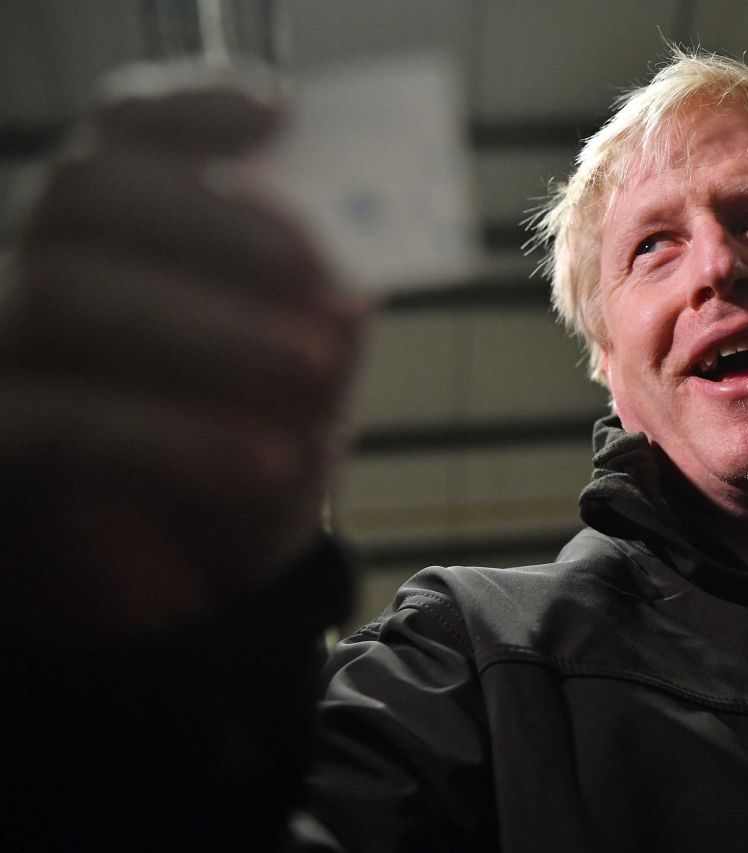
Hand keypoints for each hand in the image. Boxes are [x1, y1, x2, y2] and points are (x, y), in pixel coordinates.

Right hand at [0, 68, 367, 632]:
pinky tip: (275, 463)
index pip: (127, 130)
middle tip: (320, 271)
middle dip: (217, 222)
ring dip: (211, 326)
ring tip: (316, 367)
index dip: (194, 106)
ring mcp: (2, 348)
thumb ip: (319, 308)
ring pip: (70, 294)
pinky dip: (181, 437)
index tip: (280, 111)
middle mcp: (41, 264)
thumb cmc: (251, 440)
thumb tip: (352, 276)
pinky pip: (67, 423)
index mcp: (122, 229)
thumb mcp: (306, 366)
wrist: (193, 575)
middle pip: (91, 191)